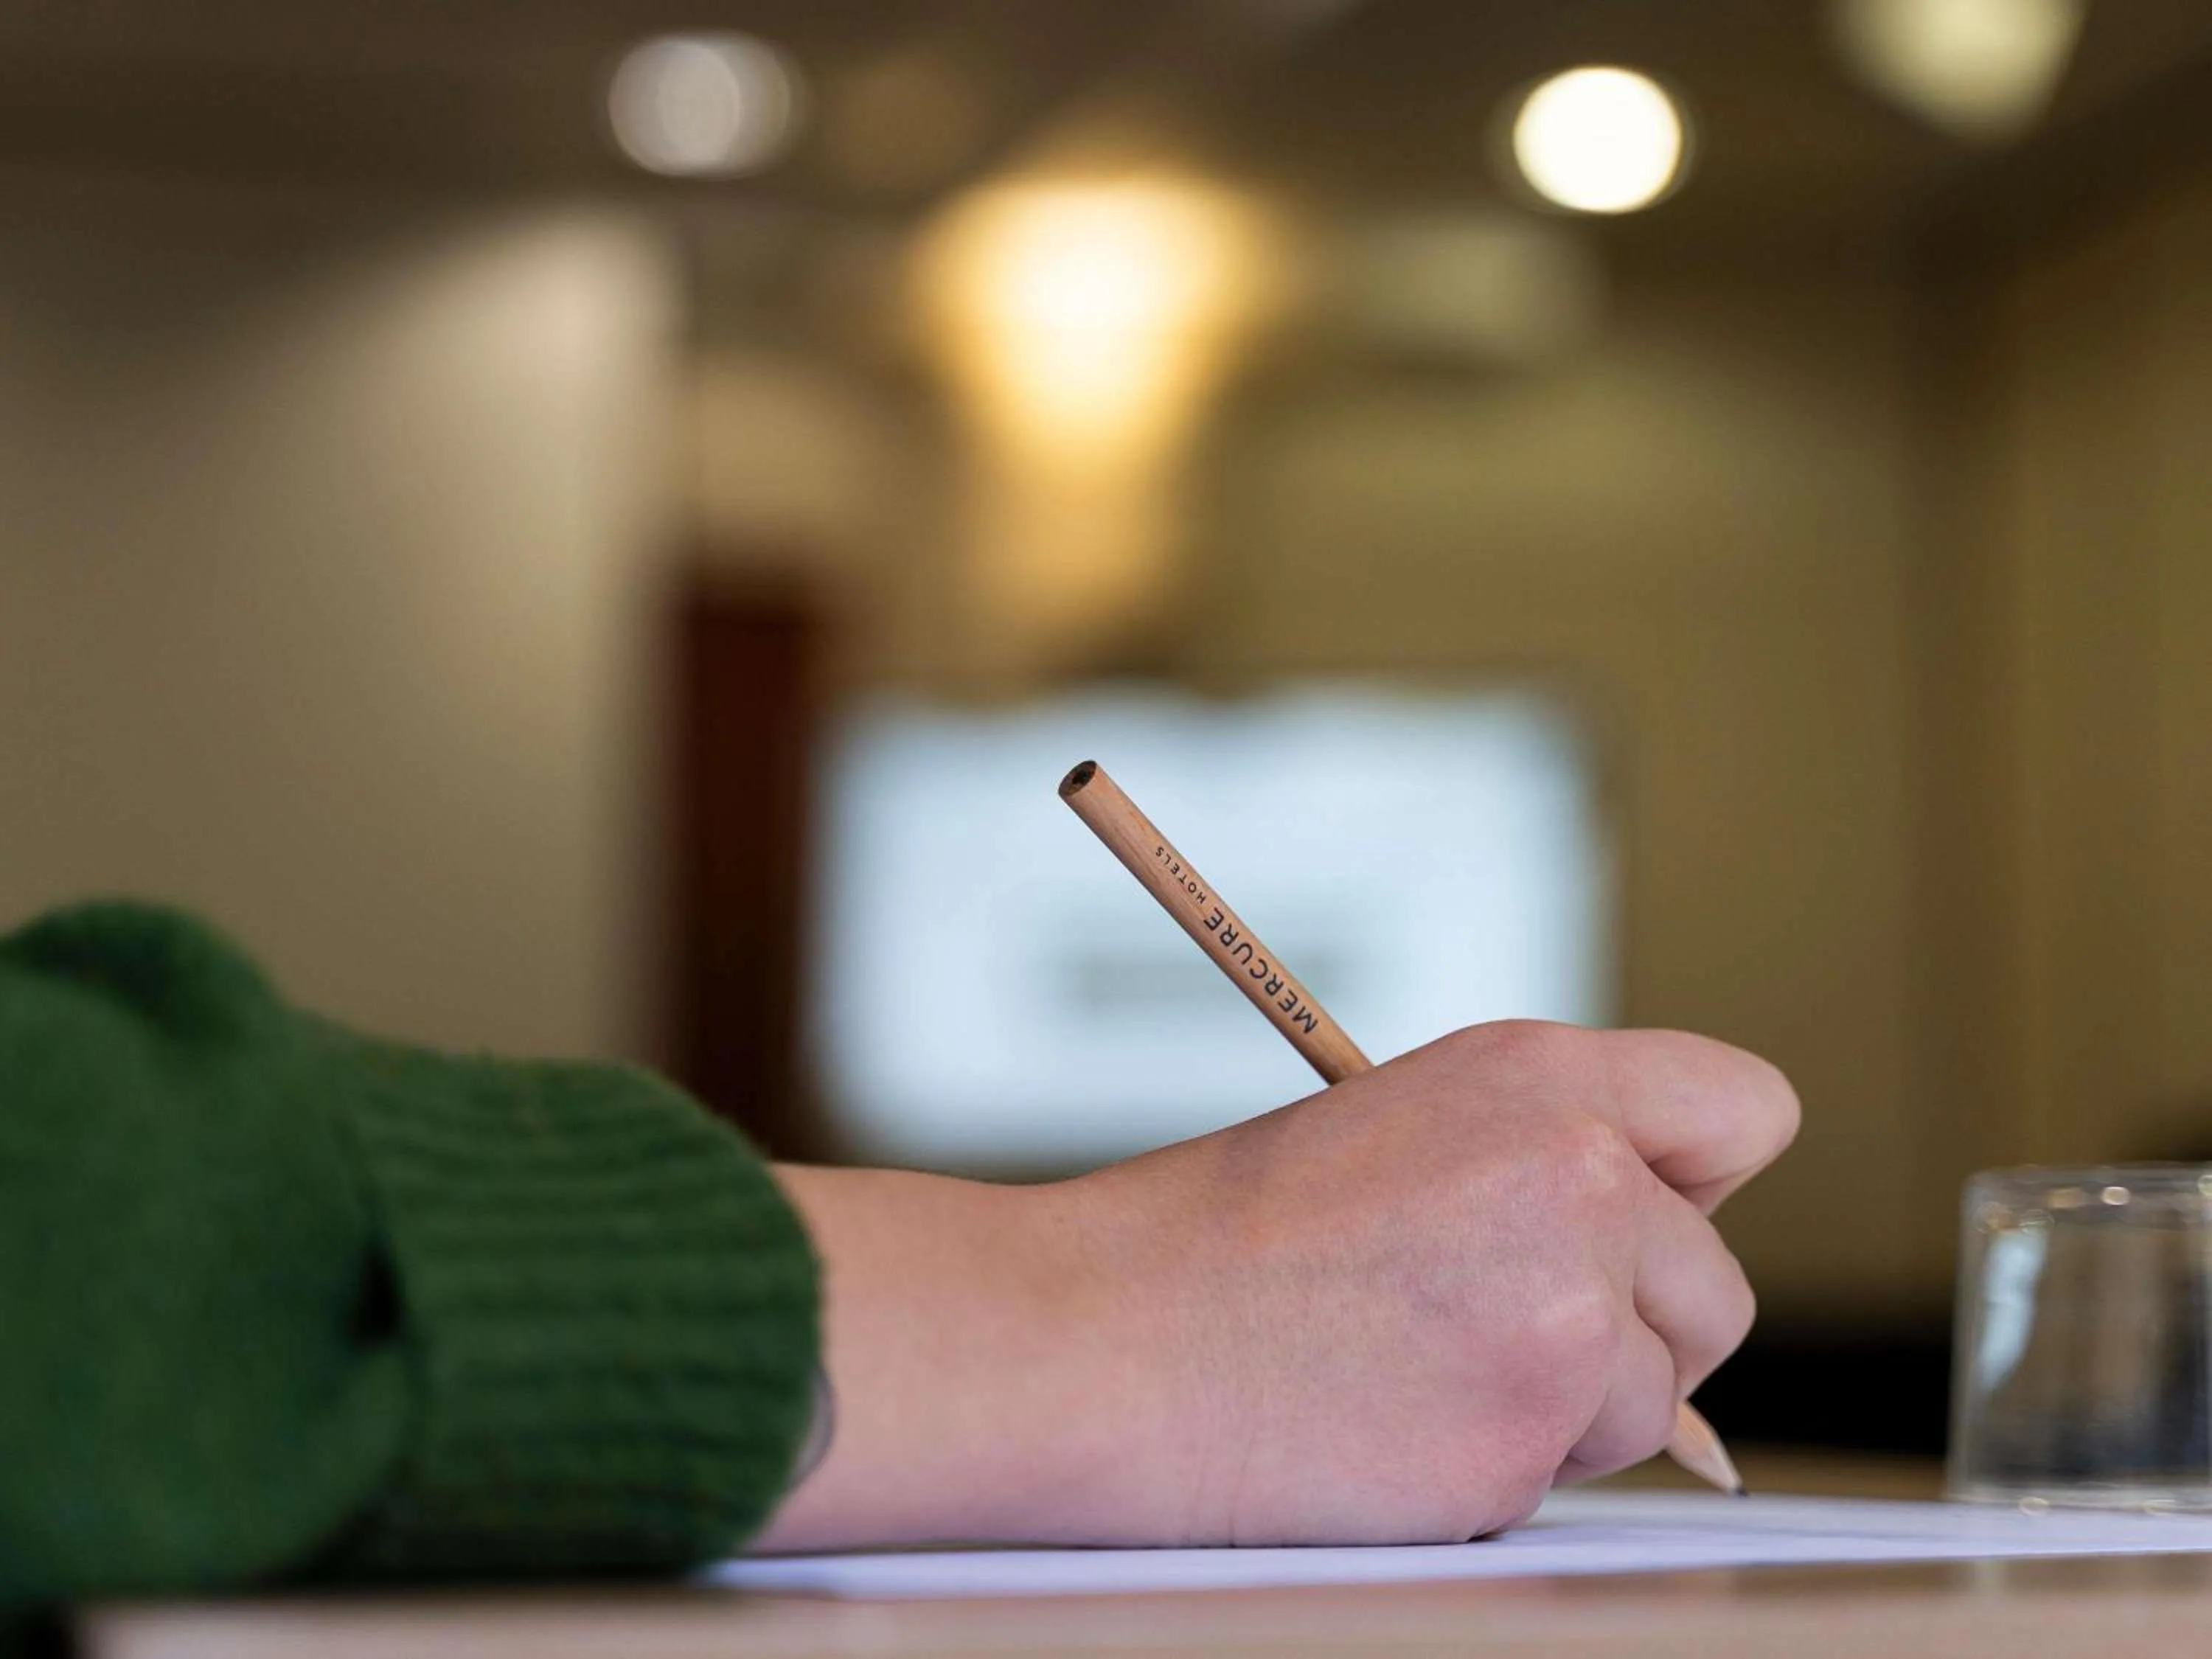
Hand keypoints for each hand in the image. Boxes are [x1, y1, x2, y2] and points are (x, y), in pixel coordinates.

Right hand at [754, 1021, 1796, 1549]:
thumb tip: (1657, 1260)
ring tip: (1419, 1367)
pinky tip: (1396, 1423)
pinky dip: (1504, 1468)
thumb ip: (1548, 1161)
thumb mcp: (1405, 1125)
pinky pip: (1576, 1472)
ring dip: (1566, 1406)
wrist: (1104, 1339)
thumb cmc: (1223, 1238)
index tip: (1637, 1221)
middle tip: (1485, 1321)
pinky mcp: (1533, 1430)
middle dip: (1633, 1325)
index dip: (1695, 1180)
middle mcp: (1580, 1175)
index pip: (1745, 1109)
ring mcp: (1566, 1306)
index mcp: (1541, 1075)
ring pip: (1658, 1395)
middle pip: (1718, 1286)